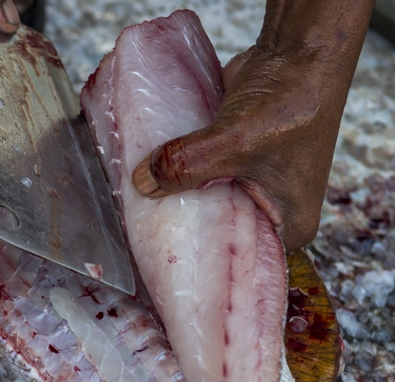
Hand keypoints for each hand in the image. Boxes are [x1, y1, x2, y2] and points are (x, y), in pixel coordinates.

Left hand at [132, 0, 373, 251]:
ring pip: (209, 208)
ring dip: (182, 205)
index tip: (170, 271)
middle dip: (188, 237)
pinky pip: (204, 182)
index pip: (243, 265)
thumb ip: (185, 165)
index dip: (207, 268)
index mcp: (289, 228)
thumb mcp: (234, 143)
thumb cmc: (288, 103)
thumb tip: (141, 183)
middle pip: (222, 237)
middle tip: (149, 245)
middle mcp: (274, 214)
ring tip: (146, 218)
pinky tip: (155, 187)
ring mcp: (256, 189)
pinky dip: (184, 181)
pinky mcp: (237, 165)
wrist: (298, 52)